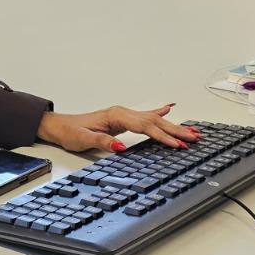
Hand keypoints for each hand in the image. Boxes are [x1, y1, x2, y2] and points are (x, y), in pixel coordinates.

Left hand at [36, 103, 199, 151]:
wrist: (59, 126)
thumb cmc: (70, 132)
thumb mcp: (83, 139)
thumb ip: (102, 141)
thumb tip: (121, 146)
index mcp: (117, 116)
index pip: (146, 126)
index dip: (163, 136)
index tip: (177, 144)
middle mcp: (123, 113)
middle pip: (155, 121)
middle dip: (176, 130)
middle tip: (195, 138)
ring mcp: (124, 115)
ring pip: (154, 119)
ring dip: (173, 125)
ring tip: (192, 131)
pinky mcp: (123, 120)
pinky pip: (147, 116)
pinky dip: (160, 112)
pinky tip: (170, 108)